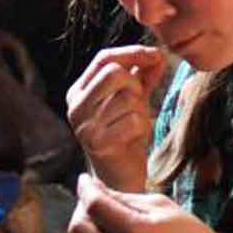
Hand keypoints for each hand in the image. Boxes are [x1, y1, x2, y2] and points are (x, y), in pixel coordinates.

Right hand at [65, 45, 168, 191]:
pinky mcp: (98, 144)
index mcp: (78, 91)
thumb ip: (143, 77)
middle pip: (114, 73)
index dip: (132, 52)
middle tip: (140, 103)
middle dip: (136, 85)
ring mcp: (84, 125)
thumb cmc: (125, 137)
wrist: (119, 179)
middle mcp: (75, 106)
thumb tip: (157, 54)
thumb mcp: (134, 101)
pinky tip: (134, 139)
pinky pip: (133, 120)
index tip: (157, 54)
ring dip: (141, 110)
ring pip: (127, 97)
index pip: (104, 58)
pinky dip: (142, 127)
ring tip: (135, 126)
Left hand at [68, 172, 231, 232]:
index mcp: (137, 232)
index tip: (85, 180)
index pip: (94, 206)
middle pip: (78, 230)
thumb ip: (122, 197)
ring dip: (86, 231)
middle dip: (81, 210)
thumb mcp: (160, 205)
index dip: (85, 189)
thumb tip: (92, 188)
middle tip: (94, 202)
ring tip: (104, 223)